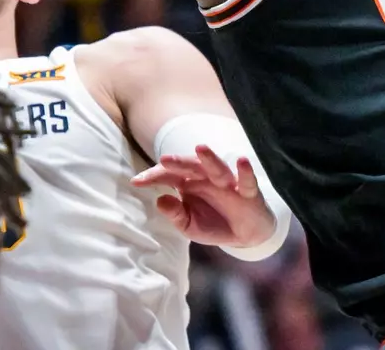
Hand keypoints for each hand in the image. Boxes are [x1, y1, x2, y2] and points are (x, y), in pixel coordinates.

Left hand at [131, 144, 276, 249]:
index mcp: (189, 183)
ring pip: (218, 168)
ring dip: (210, 158)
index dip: (153, 177)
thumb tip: (159, 200)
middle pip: (191, 166)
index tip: (136, 181)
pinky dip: (246, 172)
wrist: (244, 235)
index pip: (168, 175)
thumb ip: (175, 214)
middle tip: (164, 159)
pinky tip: (242, 161)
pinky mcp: (248, 192)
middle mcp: (207, 178)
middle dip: (178, 162)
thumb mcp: (188, 225)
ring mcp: (228, 183)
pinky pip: (247, 181)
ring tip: (201, 148)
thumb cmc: (213, 223)